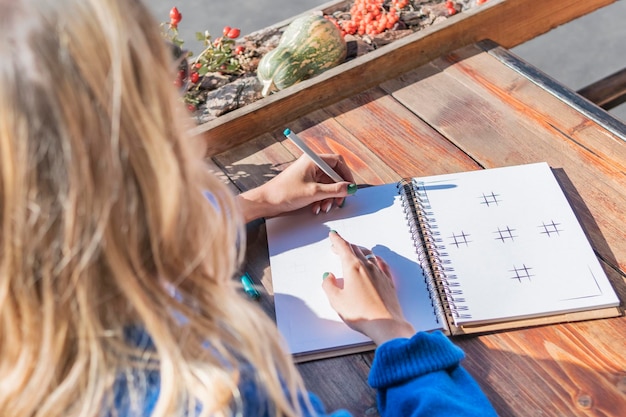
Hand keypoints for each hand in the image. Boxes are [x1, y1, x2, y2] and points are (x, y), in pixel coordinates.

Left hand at [237, 154, 355, 221]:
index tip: (351, 187)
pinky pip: (320, 190)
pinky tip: (316, 208)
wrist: (266, 202)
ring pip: (327, 185)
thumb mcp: (314, 193)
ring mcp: (308, 174)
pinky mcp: (305, 184)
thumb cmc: (284, 193)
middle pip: (334, 175)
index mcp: (313, 160)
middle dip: (337, 190)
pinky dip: (321, 199)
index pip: (337, 161)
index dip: (346, 174)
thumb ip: (335, 190)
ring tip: (324, 208)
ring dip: (328, 197)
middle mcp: (311, 165)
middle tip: (339, 202)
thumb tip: (351, 188)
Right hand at [322, 231, 414, 344]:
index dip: (337, 240)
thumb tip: (328, 277)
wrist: (386, 324)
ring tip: (354, 251)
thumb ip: (329, 286)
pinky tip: (376, 260)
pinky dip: (375, 259)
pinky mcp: (388, 282)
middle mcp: (367, 267)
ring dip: (359, 250)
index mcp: (353, 268)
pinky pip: (381, 264)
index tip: (333, 234)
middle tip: (338, 245)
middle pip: (355, 249)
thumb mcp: (337, 301)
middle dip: (345, 245)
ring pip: (368, 255)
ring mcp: (380, 273)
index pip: (343, 247)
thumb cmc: (361, 313)